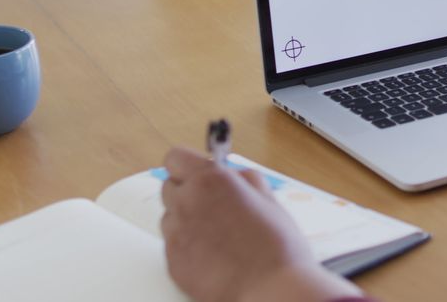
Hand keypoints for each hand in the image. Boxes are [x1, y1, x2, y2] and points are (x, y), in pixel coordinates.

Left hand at [160, 147, 361, 301]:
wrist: (271, 290)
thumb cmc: (277, 248)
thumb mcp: (269, 199)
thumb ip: (245, 179)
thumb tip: (234, 175)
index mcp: (211, 181)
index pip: (176, 158)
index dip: (189, 164)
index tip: (199, 171)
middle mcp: (188, 203)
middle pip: (169, 186)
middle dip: (187, 191)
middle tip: (212, 203)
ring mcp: (177, 234)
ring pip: (169, 216)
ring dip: (186, 219)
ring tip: (216, 233)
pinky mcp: (173, 262)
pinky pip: (172, 245)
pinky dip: (188, 246)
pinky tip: (213, 253)